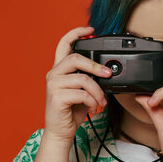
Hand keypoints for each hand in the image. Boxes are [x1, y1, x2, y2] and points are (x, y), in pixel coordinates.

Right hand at [44, 26, 111, 144]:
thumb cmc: (71, 111)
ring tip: (101, 102)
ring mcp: (53, 85)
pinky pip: (82, 94)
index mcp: (59, 70)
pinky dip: (92, 102)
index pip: (64, 44)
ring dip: (98, 92)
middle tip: (108, 75)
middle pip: (77, 58)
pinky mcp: (57, 97)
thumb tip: (106, 72)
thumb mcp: (82, 91)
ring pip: (84, 79)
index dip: (76, 33)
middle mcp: (54, 74)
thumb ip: (88, 78)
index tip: (90, 30)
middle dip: (97, 66)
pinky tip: (93, 108)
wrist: (60, 131)